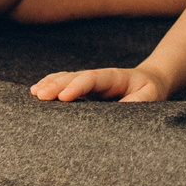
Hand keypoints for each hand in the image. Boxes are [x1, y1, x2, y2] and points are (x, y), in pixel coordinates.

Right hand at [29, 65, 171, 102]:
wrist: (149, 82)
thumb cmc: (150, 90)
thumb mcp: (151, 95)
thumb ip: (139, 101)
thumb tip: (124, 109)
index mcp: (113, 77)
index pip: (92, 79)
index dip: (78, 86)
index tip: (64, 96)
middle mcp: (96, 78)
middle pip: (73, 77)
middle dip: (56, 85)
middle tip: (40, 95)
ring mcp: (88, 84)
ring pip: (65, 79)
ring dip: (49, 85)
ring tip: (34, 94)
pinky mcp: (83, 91)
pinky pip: (63, 85)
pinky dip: (49, 86)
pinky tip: (35, 92)